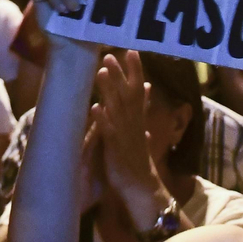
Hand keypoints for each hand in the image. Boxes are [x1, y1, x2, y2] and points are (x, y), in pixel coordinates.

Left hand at [92, 51, 169, 218]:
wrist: (143, 190)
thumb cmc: (137, 161)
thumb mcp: (141, 130)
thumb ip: (141, 108)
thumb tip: (147, 87)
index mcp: (137, 119)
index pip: (137, 90)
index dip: (135, 71)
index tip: (131, 51)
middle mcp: (132, 124)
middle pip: (126, 94)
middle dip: (119, 74)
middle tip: (110, 54)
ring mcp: (124, 135)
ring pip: (117, 108)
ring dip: (110, 90)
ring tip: (102, 72)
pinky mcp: (115, 149)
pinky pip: (108, 132)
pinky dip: (102, 119)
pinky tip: (95, 107)